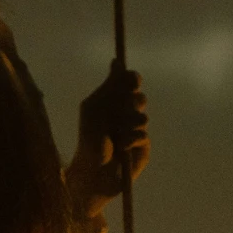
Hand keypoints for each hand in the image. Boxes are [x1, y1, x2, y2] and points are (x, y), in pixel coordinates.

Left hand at [68, 60, 148, 214]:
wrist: (92, 172)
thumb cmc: (89, 140)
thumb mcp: (94, 109)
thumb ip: (108, 87)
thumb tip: (116, 61)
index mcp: (112, 102)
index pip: (129, 83)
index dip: (132, 79)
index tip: (132, 80)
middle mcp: (125, 113)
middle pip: (139, 97)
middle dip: (130, 101)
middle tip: (122, 108)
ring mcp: (135, 130)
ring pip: (142, 116)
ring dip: (127, 124)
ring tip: (115, 136)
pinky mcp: (142, 147)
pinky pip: (143, 135)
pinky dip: (131, 139)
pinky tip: (121, 148)